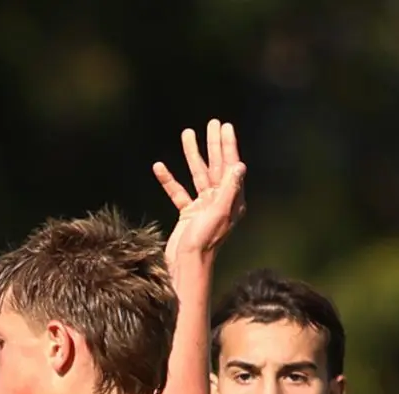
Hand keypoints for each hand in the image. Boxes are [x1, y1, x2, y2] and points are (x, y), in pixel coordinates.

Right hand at [154, 120, 245, 265]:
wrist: (187, 265)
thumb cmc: (204, 242)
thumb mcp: (218, 214)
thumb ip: (228, 189)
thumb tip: (239, 165)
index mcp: (231, 200)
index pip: (230, 166)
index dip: (228, 145)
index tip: (225, 127)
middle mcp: (220, 200)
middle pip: (216, 166)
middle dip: (212, 144)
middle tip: (211, 123)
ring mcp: (203, 206)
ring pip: (197, 175)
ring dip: (192, 155)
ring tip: (187, 134)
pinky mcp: (188, 213)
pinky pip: (178, 192)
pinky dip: (169, 180)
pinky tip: (159, 167)